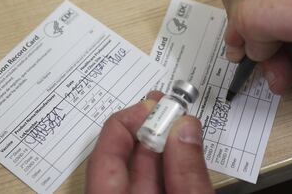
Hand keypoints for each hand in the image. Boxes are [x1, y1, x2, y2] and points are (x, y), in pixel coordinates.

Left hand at [86, 91, 213, 193]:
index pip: (104, 158)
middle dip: (147, 130)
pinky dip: (169, 166)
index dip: (125, 125)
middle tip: (168, 106)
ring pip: (140, 173)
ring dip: (160, 145)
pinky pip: (154, 184)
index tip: (151, 106)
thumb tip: (185, 127)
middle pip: (123, 161)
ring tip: (179, 121)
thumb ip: (187, 175)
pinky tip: (183, 149)